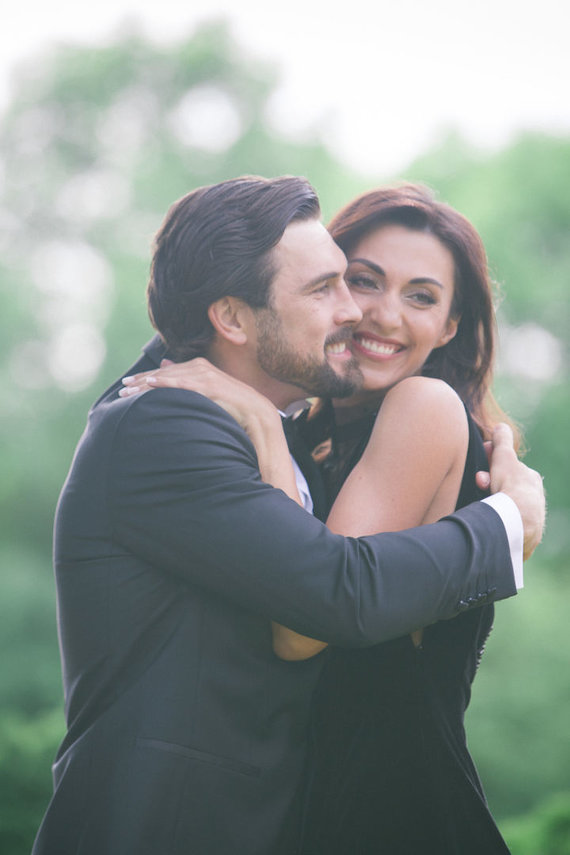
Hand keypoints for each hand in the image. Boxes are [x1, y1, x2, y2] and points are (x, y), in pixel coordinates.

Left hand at [119, 357, 277, 431]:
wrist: (255, 411)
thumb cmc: (232, 404)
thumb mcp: (208, 391)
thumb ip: (188, 380)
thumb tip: (166, 366)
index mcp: (199, 367)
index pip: (166, 372)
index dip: (145, 378)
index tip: (128, 385)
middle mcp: (199, 367)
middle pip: (163, 373)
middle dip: (140, 381)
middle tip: (122, 390)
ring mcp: (204, 374)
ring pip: (168, 378)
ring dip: (147, 384)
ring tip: (129, 392)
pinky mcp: (208, 385)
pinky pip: (182, 383)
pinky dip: (165, 383)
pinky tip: (150, 385)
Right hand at [481, 423, 544, 559]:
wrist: (517, 520)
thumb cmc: (511, 487)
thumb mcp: (503, 457)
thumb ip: (502, 441)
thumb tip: (500, 426)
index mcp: (532, 482)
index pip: (509, 472)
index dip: (492, 469)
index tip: (480, 473)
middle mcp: (535, 502)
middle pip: (507, 491)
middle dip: (490, 487)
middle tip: (479, 487)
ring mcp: (530, 522)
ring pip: (507, 511)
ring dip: (492, 506)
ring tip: (481, 507)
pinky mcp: (523, 541)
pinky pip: (507, 531)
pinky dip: (497, 527)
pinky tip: (488, 526)